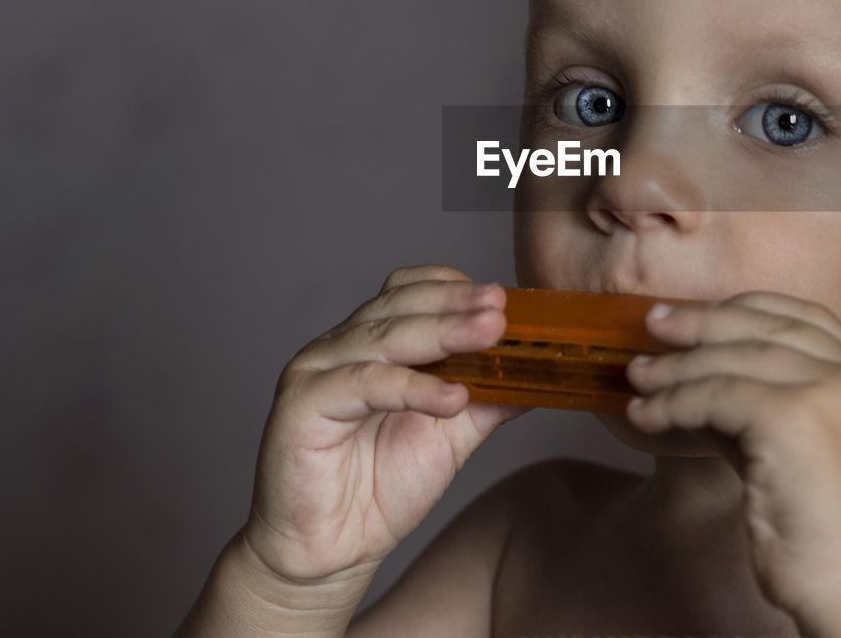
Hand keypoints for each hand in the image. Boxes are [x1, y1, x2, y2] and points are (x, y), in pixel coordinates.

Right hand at [243, 264, 529, 587]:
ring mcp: (317, 371)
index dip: (451, 289)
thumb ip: (488, 398)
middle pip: (400, 307)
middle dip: (456, 306)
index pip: (408, 292)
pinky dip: (411, 387)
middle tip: (500, 310)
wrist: (332, 552)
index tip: (499, 298)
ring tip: (489, 336)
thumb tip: (539, 371)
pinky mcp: (302, 405)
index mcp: (372, 342)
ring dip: (441, 334)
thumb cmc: (381, 488)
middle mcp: (340, 347)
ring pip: (384, 338)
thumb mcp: (451, 435)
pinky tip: (451, 397)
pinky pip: (362, 384)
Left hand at [623, 291, 840, 628]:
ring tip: (637, 377)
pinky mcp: (796, 418)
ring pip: (735, 359)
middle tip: (653, 324)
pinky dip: (674, 403)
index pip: (806, 316)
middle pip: (767, 328)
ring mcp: (834, 393)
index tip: (700, 311)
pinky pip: (716, 396)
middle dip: (702, 323)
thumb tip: (690, 376)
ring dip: (676, 368)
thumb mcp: (792, 450)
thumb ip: (755, 406)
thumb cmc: (825, 536)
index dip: (747, 307)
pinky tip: (646, 416)